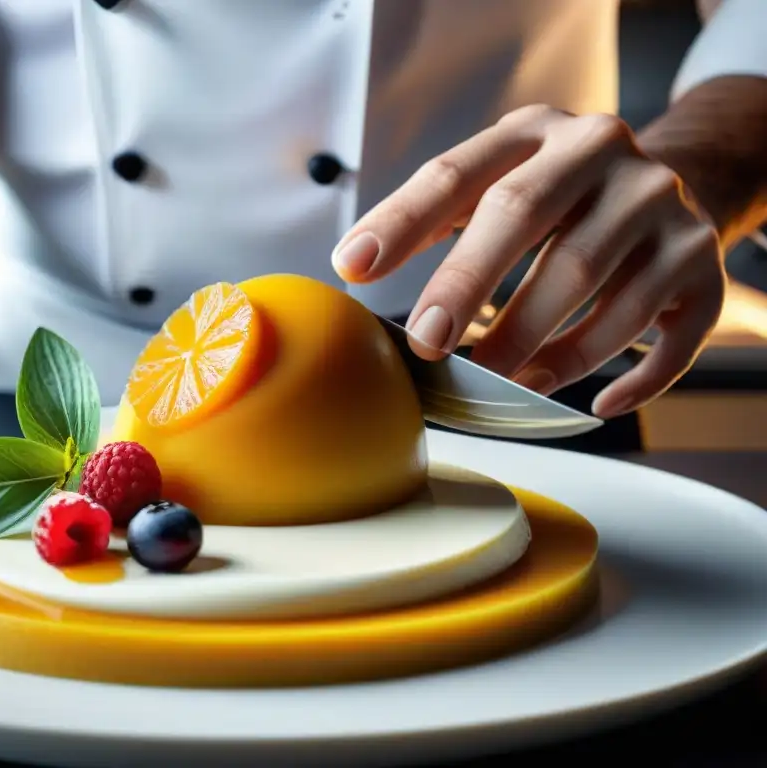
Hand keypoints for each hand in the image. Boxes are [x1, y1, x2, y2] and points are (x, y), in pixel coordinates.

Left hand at [332, 105, 725, 417]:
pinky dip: (634, 378)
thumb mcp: (499, 182)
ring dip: (544, 350)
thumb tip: (356, 267)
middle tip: (428, 344)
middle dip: (466, 284)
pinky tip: (596, 402)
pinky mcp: (703, 262)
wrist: (669, 184)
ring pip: (598, 285)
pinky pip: (672, 333)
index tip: (352, 266)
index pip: (456, 174)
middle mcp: (600, 153)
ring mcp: (662, 205)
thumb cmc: (557, 200)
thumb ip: (437, 218)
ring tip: (503, 384)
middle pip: (525, 216)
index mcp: (533, 132)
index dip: (401, 221)